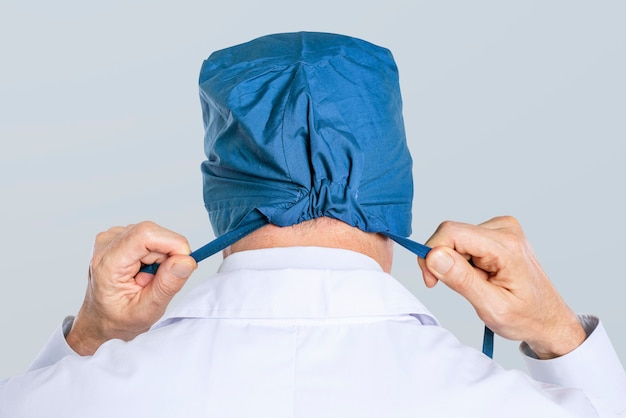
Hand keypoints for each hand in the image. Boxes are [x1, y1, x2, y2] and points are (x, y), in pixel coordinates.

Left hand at [66, 221, 196, 355]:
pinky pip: (149, 237)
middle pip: (153, 234)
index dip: (173, 244)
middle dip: (168, 256)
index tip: (185, 264)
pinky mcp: (119, 236)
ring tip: (147, 279)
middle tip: (158, 281)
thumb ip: (167, 286)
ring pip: (154, 235)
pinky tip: (142, 270)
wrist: (99, 320)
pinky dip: (154, 254)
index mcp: (108, 263)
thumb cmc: (117, 320)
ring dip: (161, 256)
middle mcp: (106, 244)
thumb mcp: (146, 312)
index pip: (146, 234)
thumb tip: (186, 260)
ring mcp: (111, 238)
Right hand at [417, 216, 585, 358]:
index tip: (431, 280)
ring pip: (456, 238)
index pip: (452, 232)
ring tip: (478, 283)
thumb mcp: (491, 307)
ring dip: (457, 263)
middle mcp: (506, 230)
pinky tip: (481, 275)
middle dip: (445, 262)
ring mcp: (503, 229)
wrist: (549, 319)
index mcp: (506, 247)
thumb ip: (461, 279)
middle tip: (460, 287)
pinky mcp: (498, 232)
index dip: (432, 253)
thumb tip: (433, 255)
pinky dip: (465, 260)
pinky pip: (465, 240)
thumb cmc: (527, 317)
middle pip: (452, 234)